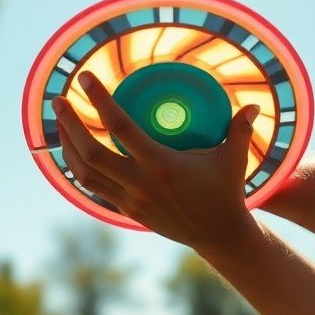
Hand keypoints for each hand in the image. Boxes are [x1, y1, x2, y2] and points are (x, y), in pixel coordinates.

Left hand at [53, 71, 261, 252]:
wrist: (217, 236)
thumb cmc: (226, 191)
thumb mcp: (234, 159)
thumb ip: (240, 129)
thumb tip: (255, 104)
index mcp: (162, 166)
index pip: (122, 130)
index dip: (101, 102)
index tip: (86, 78)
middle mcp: (140, 184)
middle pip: (91, 153)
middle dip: (70, 125)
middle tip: (59, 99)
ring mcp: (130, 199)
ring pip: (84, 173)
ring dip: (67, 146)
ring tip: (60, 120)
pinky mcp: (126, 209)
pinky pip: (92, 187)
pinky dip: (77, 167)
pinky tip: (72, 148)